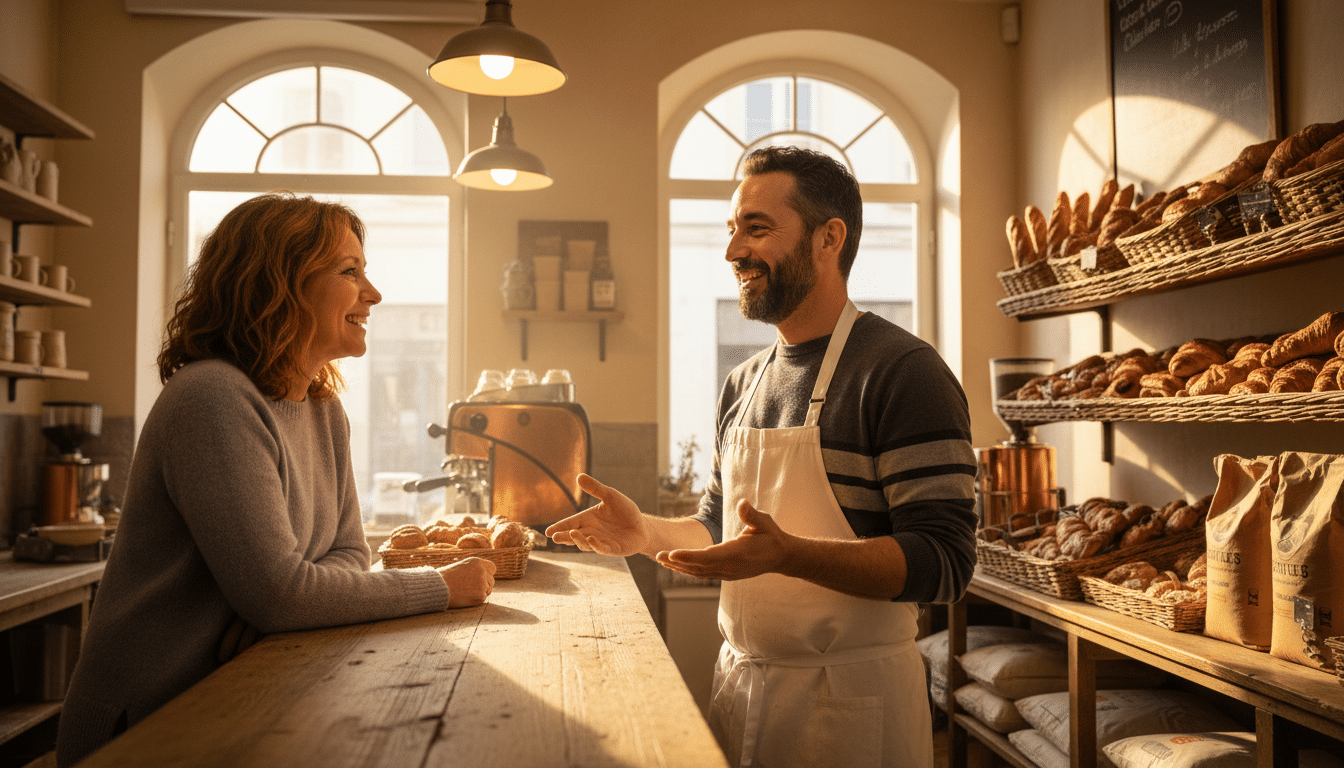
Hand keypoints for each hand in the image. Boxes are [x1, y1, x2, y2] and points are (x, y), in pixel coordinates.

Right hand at [438, 557, 495, 607]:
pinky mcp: (480, 595)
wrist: (437, 588)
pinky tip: (465, 597)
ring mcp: (482, 583)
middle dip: (484, 585)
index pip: (492, 568)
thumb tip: (482, 577)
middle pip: (491, 580)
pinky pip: (482, 598)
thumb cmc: (444, 578)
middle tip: (471, 589)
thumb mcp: (460, 567)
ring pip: (488, 590)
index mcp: (477, 562)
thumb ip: (473, 570)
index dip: (488, 574)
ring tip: (465, 592)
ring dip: (480, 592)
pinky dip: (475, 600)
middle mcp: (482, 571)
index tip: (483, 579)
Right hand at [545, 473, 649, 555]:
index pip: (570, 523)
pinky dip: (596, 545)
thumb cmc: (625, 510)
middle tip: (555, 537)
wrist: (642, 525)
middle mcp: (591, 532)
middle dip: (564, 536)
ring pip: (585, 544)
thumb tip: (579, 476)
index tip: (548, 532)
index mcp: (587, 519)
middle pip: (574, 536)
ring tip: (572, 534)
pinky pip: (602, 548)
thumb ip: (596, 488)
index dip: (559, 527)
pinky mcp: (612, 549)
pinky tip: (591, 540)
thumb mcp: (610, 496)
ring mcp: (600, 542)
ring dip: (578, 540)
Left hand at [655, 498, 789, 580]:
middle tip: (658, 555)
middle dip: (677, 561)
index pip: (709, 556)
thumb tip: (742, 503)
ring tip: (661, 560)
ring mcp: (728, 573)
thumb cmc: (771, 536)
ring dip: (679, 567)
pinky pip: (704, 573)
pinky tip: (677, 565)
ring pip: (699, 572)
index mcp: (737, 553)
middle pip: (699, 566)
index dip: (689, 556)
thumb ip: (752, 515)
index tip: (672, 554)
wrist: (781, 557)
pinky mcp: (726, 574)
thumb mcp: (765, 522)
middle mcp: (730, 566)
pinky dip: (689, 569)